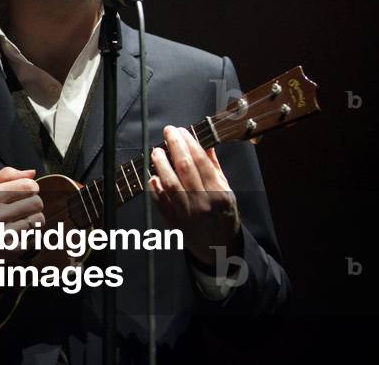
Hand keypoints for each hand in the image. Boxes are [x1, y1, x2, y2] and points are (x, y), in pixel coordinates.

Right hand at [0, 166, 43, 271]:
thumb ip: (6, 175)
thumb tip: (32, 173)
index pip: (29, 186)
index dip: (31, 187)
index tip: (24, 191)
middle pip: (37, 203)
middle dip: (33, 203)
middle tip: (22, 206)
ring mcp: (3, 235)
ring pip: (38, 220)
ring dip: (32, 219)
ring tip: (18, 219)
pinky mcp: (10, 250)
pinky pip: (35, 237)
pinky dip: (29, 233)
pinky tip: (16, 233)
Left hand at [149, 125, 241, 267]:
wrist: (219, 248)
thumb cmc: (223, 216)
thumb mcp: (227, 191)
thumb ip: (215, 168)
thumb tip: (205, 144)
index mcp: (218, 192)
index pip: (201, 161)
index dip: (189, 143)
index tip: (181, 131)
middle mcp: (203, 202)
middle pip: (184, 168)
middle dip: (174, 145)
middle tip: (168, 132)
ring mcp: (187, 214)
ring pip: (170, 183)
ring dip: (161, 164)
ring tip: (156, 151)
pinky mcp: (174, 223)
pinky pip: (160, 202)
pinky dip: (155, 188)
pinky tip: (152, 176)